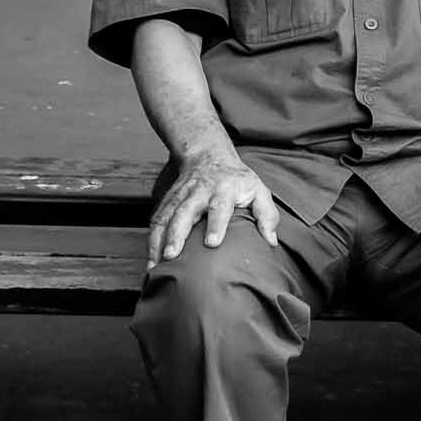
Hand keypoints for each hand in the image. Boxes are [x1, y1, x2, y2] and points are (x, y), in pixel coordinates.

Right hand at [148, 149, 279, 267]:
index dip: (215, 224)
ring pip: (166, 217)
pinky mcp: (168, 201)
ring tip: (154, 265)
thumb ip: (267, 214)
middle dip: (176, 234)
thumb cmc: (237, 180)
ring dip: (158, 240)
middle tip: (171, 255)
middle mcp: (199, 191)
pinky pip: (157, 220)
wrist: (209, 155)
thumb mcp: (258, 190)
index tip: (212, 243)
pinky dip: (151, 240)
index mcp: (224, 189)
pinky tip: (150, 260)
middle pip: (184, 212)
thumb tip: (271, 241)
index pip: (219, 206)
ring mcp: (180, 196)